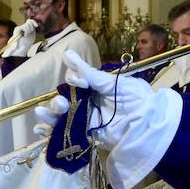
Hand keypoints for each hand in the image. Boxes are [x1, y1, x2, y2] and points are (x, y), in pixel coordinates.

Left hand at [2, 19, 39, 56]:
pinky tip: (36, 26)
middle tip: (26, 36)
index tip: (25, 36)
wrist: (22, 46)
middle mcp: (21, 28)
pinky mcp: (30, 28)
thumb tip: (3, 56)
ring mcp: (25, 27)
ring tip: (29, 34)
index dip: (24, 31)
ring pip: (29, 24)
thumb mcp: (12, 49)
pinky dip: (34, 23)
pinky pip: (31, 22)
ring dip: (31, 29)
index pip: (20, 28)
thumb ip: (9, 51)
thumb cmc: (17, 47)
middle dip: (27, 31)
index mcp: (17, 31)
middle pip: (26, 26)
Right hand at [35, 52, 182, 188]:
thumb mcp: (113, 83)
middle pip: (65, 100)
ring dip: (50, 114)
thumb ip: (89, 73)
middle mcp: (88, 102)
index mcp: (95, 86)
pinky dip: (50, 132)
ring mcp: (86, 119)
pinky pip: (65, 133)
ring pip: (61, 116)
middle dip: (58, 101)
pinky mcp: (87, 135)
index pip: (75, 81)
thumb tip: (67, 53)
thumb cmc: (135, 99)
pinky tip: (40, 129)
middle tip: (61, 103)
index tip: (80, 82)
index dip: (74, 81)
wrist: (148, 124)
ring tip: (42, 112)